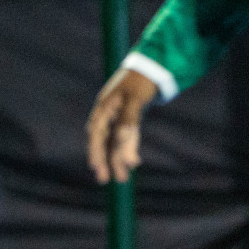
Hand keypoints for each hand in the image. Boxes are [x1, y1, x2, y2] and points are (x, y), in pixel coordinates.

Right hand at [86, 67, 158, 183]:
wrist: (153, 67)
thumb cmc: (142, 82)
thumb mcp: (135, 100)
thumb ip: (128, 120)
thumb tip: (122, 141)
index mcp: (104, 108)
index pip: (96, 133)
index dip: (94, 150)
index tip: (96, 167)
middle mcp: (107, 114)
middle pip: (102, 140)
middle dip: (104, 160)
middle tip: (105, 180)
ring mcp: (116, 116)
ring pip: (113, 141)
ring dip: (116, 159)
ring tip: (122, 178)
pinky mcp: (126, 118)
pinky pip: (123, 137)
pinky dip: (126, 149)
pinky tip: (131, 161)